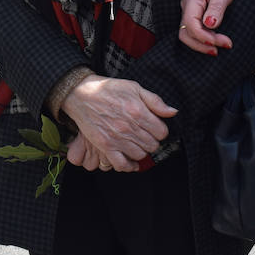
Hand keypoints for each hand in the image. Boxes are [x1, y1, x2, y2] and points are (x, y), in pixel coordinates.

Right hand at [60, 75, 176, 170]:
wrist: (82, 94)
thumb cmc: (109, 89)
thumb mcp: (134, 87)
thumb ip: (155, 101)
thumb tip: (173, 112)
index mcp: (139, 112)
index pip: (162, 132)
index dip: (160, 130)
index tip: (154, 127)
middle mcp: (130, 127)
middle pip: (152, 145)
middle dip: (151, 141)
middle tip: (144, 135)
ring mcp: (117, 138)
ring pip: (140, 155)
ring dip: (141, 151)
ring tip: (136, 143)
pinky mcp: (105, 146)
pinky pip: (122, 164)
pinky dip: (129, 166)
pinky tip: (131, 161)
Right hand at [178, 0, 239, 53]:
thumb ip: (217, 7)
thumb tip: (210, 25)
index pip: (190, 22)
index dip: (203, 36)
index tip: (221, 42)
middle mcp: (187, 5)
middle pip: (185, 32)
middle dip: (202, 44)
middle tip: (223, 47)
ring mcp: (189, 11)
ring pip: (187, 35)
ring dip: (201, 45)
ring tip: (219, 49)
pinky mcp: (195, 17)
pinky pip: (193, 33)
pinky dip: (203, 42)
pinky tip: (215, 44)